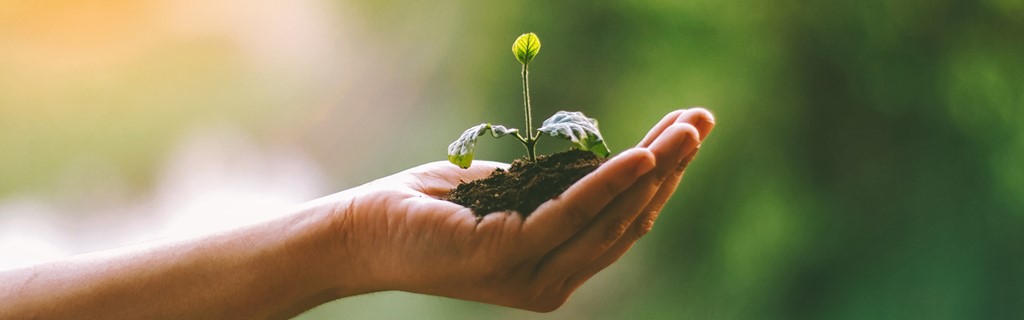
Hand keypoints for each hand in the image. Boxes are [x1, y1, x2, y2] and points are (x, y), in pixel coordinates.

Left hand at [320, 108, 714, 311]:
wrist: (366, 230)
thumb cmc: (435, 207)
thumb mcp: (512, 193)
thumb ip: (559, 190)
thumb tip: (610, 163)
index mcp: (556, 270)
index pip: (624, 223)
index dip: (662, 179)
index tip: (688, 133)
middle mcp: (553, 281)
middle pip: (629, 220)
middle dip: (672, 168)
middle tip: (703, 122)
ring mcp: (533, 274)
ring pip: (610, 217)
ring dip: (654, 168)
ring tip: (688, 130)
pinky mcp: (510, 256)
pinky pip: (572, 213)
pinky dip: (610, 183)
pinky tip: (641, 155)